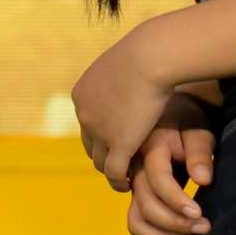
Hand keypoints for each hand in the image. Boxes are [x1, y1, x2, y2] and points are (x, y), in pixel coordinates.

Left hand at [71, 19, 173, 190]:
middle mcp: (85, 114)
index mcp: (82, 94)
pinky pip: (114, 171)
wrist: (153, 55)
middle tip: (119, 161)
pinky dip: (118, 181)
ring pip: (99, 161)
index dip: (101, 132)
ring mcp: (100, 131)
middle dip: (103, 152)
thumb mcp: (127, 60)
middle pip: (90, 143)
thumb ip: (124, 72)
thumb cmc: (149, 50)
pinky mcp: (118, 144)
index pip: (87, 122)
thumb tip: (135, 68)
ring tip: (123, 177)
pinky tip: (127, 184)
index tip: (116, 138)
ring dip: (111, 170)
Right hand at [126, 96, 218, 234]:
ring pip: (136, 221)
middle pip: (145, 205)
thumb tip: (204, 180)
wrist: (174, 116)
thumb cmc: (190, 122)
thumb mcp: (199, 130)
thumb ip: (200, 152)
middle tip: (205, 228)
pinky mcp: (138, 198)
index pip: (158, 180)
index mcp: (150, 148)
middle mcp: (136, 170)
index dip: (177, 201)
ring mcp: (133, 185)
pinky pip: (136, 225)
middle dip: (174, 223)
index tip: (200, 214)